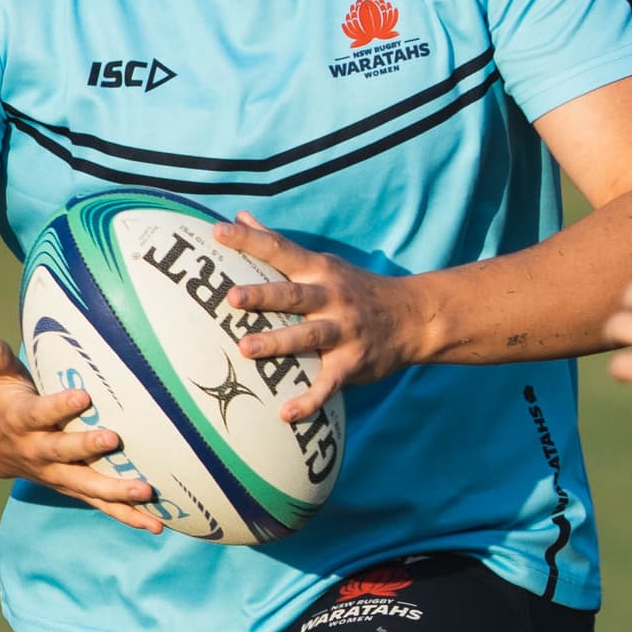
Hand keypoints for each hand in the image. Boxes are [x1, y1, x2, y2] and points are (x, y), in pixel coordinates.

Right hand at [0, 335, 165, 531]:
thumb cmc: (3, 402)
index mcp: (21, 421)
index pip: (40, 413)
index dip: (59, 406)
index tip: (82, 396)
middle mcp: (38, 451)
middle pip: (63, 453)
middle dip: (87, 448)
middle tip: (114, 438)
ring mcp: (56, 475)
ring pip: (86, 486)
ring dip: (116, 492)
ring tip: (146, 492)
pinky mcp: (72, 488)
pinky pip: (100, 504)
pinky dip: (126, 515)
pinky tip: (154, 525)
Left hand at [216, 216, 420, 420]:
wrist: (413, 318)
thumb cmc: (355, 288)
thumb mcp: (322, 262)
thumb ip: (279, 244)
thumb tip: (241, 217)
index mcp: (318, 271)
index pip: (280, 249)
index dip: (250, 239)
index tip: (219, 231)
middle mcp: (331, 297)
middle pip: (293, 294)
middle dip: (263, 295)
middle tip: (231, 298)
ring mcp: (343, 331)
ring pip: (308, 336)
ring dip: (277, 343)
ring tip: (246, 349)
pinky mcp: (352, 363)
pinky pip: (329, 383)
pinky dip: (310, 399)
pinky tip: (286, 414)